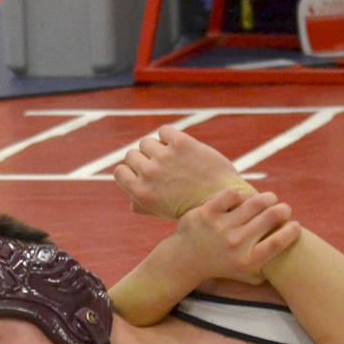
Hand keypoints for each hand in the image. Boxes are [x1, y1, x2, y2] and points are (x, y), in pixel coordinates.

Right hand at [114, 125, 252, 219]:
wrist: (223, 200)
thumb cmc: (191, 208)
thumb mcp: (162, 212)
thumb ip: (143, 206)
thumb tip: (131, 204)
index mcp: (141, 193)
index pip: (120, 171)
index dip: (130, 170)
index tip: (143, 173)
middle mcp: (149, 174)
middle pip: (132, 155)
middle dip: (144, 159)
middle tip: (161, 165)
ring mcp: (164, 157)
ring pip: (147, 142)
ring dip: (157, 147)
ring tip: (172, 157)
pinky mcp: (180, 143)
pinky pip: (164, 131)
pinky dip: (169, 136)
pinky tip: (180, 146)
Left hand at [174, 187, 301, 284]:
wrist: (187, 261)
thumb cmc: (225, 266)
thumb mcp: (249, 274)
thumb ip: (271, 267)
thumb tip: (298, 257)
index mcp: (248, 261)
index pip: (279, 242)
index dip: (292, 230)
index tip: (295, 226)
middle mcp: (236, 244)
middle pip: (271, 217)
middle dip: (283, 210)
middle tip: (284, 210)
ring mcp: (221, 227)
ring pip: (255, 202)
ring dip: (268, 198)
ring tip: (270, 199)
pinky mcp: (207, 213)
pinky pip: (232, 195)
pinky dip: (241, 194)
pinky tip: (243, 199)